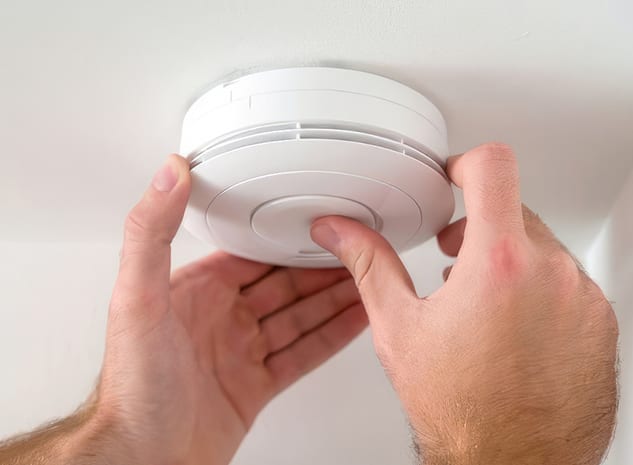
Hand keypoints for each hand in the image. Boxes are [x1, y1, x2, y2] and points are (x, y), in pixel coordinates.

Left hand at [77, 155, 367, 464]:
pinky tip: (354, 320)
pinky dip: (332, 336)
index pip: (252, 254)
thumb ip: (151, 233)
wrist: (146, 456)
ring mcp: (241, 353)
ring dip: (334, 298)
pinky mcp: (257, 384)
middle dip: (321, 267)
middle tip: (356, 249)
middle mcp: (221, 319)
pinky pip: (304, 353)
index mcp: (197, 292)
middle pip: (284, 284)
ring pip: (299, 316)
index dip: (286, 238)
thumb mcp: (137, 297)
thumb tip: (167, 174)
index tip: (314, 221)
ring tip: (368, 279)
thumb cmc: (134, 385)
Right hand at [310, 143, 618, 464]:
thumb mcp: (399, 326)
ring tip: (481, 300)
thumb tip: (340, 232)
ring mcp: (583, 298)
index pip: (493, 168)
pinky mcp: (601, 322)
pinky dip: (540, 289)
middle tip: (453, 257)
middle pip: (514, 209)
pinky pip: (569, 282)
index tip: (455, 176)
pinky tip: (514, 327)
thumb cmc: (460, 408)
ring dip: (510, 260)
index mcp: (497, 264)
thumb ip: (370, 264)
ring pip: (542, 247)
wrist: (513, 462)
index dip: (467, 162)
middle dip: (479, 225)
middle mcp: (551, 274)